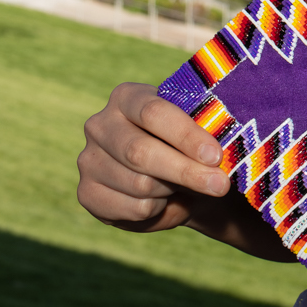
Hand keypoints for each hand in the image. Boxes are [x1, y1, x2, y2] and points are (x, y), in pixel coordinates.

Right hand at [77, 82, 230, 232]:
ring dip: (172, 190)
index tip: (215, 156)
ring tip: (182, 185)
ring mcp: (88, 160)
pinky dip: (158, 209)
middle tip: (219, 184)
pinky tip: (161, 199)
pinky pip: (133, 208)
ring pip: (140, 184)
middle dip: (186, 171)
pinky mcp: (87, 194)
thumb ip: (203, 138)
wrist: (174, 183)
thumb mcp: (197, 135)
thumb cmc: (189, 149)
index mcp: (127, 97)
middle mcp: (100, 125)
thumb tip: (213, 160)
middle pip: (141, 152)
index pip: (154, 113)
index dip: (186, 136)